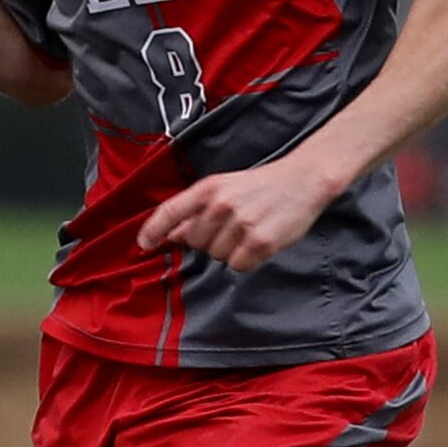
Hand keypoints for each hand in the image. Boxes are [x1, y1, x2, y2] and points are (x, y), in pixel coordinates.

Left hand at [137, 155, 336, 272]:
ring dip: (229, 250)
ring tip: (248, 231)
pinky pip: (237, 266)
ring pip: (216, 256)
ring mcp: (240, 224)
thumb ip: (196, 211)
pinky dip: (246, 260)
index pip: (169, 212)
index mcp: (208, 189)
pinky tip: (258, 243)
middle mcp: (220, 205)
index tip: (143, 245)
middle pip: (195, 242)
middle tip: (232, 226)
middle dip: (209, 241)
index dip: (152, 230)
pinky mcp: (259, 242)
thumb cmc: (260, 186)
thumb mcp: (224, 188)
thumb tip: (172, 235)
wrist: (303, 180)